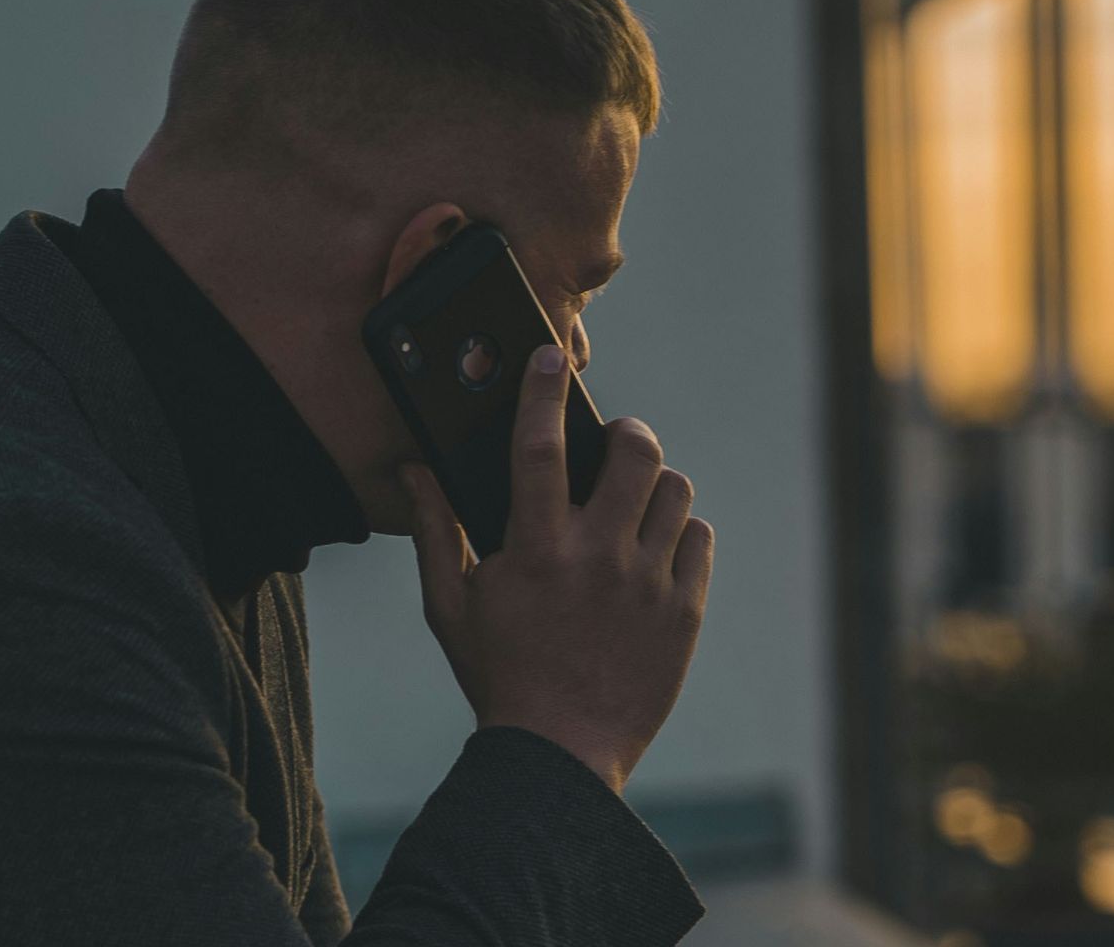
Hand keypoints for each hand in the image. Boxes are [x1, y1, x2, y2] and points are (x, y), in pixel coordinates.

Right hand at [400, 343, 712, 794]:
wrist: (559, 756)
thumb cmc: (498, 675)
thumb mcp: (450, 605)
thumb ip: (434, 530)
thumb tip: (414, 470)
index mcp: (534, 552)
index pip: (538, 449)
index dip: (541, 393)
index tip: (546, 356)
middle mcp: (597, 560)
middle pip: (633, 455)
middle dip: (625, 433)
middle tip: (613, 445)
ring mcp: (647, 586)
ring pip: (674, 492)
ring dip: (654, 485)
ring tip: (632, 504)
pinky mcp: (683, 613)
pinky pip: (699, 540)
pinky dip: (680, 533)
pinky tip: (653, 550)